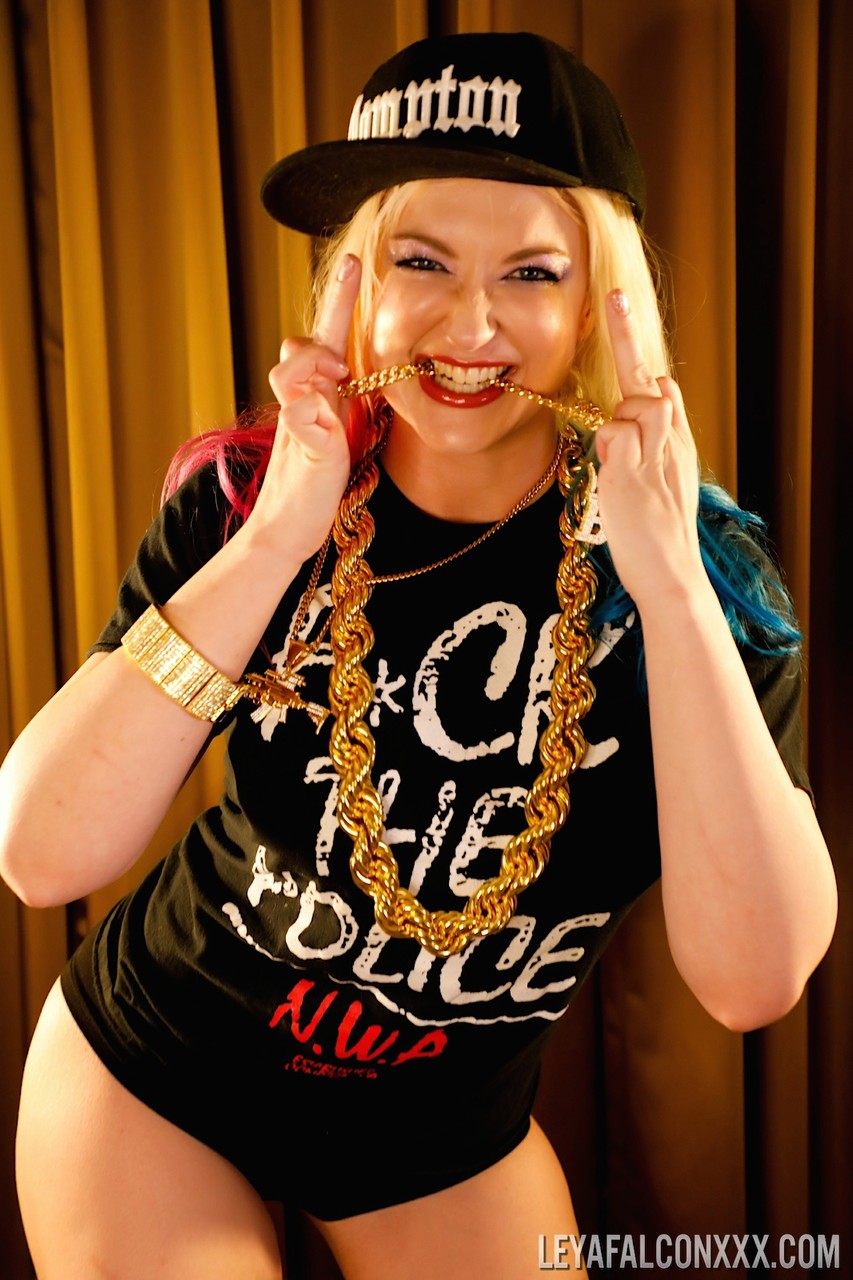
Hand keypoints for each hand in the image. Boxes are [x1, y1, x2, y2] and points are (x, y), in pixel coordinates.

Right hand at [247, 254, 361, 561]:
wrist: (287, 528)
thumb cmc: (312, 483)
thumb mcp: (328, 432)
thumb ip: (330, 400)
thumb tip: (335, 371)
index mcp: (318, 395)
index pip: (325, 337)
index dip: (338, 299)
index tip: (354, 260)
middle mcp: (303, 400)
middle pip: (303, 342)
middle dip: (325, 334)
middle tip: (336, 369)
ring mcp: (299, 420)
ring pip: (294, 368)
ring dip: (313, 373)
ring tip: (326, 407)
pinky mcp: (304, 445)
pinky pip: (302, 411)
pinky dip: (311, 417)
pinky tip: (320, 435)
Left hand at [594, 289, 704, 609]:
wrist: (672, 576)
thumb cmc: (656, 539)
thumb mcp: (655, 488)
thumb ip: (641, 452)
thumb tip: (621, 425)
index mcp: (677, 446)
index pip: (662, 387)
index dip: (639, 349)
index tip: (619, 304)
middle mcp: (673, 443)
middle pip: (650, 382)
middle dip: (629, 335)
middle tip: (615, 296)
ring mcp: (658, 456)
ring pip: (637, 402)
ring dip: (619, 419)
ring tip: (619, 462)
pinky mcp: (637, 473)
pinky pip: (616, 433)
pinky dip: (609, 446)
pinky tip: (615, 473)